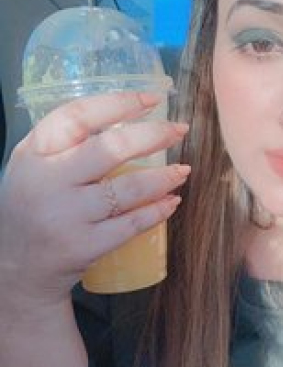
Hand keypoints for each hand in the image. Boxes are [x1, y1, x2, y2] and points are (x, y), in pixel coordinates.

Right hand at [0, 91, 189, 311]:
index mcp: (34, 152)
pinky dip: (158, 210)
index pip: (78, 115)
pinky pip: (132, 224)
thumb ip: (67, 142)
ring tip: (182, 170)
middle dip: (154, 135)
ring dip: (165, 177)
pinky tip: (172, 201)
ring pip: (129, 188)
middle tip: (179, 131)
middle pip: (111, 148)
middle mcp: (48, 181)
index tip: (152, 99)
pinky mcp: (83, 246)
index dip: (119, 103)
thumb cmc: (32, 205)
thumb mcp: (33, 165)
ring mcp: (66, 216)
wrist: (14, 266)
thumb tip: (128, 117)